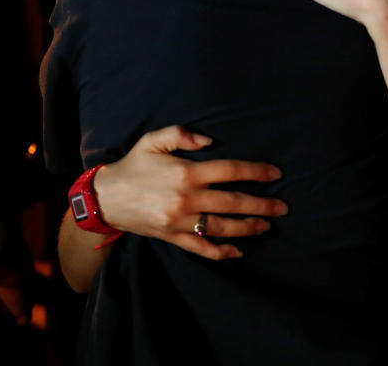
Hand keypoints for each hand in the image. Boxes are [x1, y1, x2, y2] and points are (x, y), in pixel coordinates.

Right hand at [93, 126, 286, 260]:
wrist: (104, 199)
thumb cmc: (133, 166)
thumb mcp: (153, 141)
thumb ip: (181, 134)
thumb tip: (210, 140)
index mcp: (186, 172)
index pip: (231, 171)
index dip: (257, 172)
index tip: (276, 174)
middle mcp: (187, 198)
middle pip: (234, 202)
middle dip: (262, 205)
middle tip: (283, 207)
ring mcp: (180, 221)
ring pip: (222, 227)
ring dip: (248, 228)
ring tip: (267, 226)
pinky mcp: (172, 237)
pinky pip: (201, 248)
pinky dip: (220, 252)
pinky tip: (238, 252)